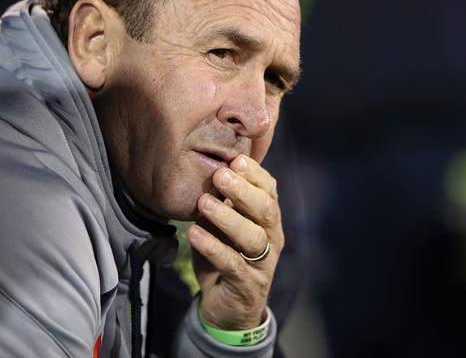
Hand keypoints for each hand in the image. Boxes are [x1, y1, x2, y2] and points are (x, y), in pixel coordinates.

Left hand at [187, 155, 282, 329]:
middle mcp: (271, 237)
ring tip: (203, 203)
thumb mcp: (224, 223)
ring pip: (252, 237)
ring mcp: (262, 263)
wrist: (228, 305)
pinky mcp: (246, 285)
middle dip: (243, 190)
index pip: (269, 190)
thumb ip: (222, 200)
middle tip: (220, 175)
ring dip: (227, 218)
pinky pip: (231, 264)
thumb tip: (208, 167)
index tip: (236, 159)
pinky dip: (212, 247)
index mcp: (267, 218)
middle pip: (265, 210)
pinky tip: (194, 234)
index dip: (255, 174)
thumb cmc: (226, 253)